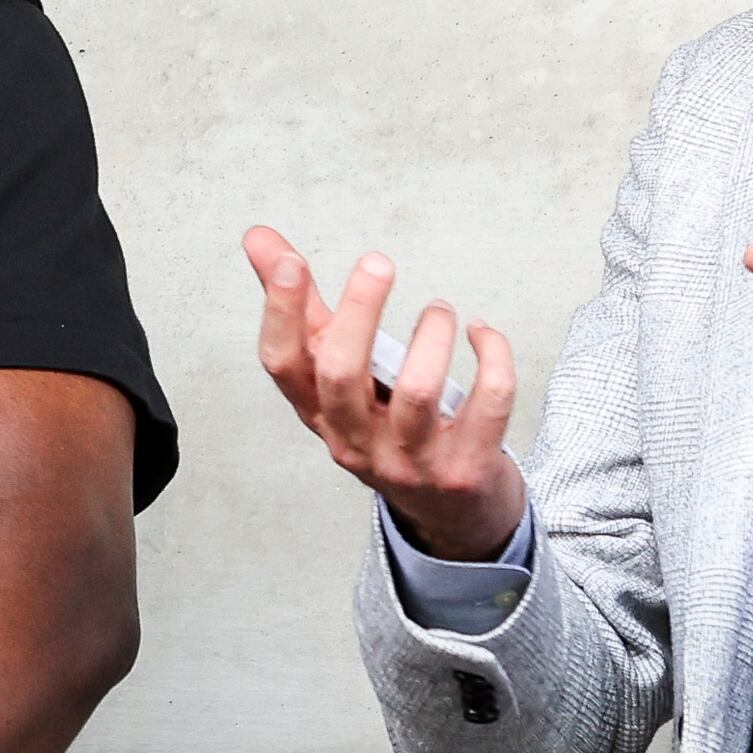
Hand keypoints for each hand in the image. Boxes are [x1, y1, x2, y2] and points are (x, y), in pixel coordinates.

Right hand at [242, 225, 522, 561]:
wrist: (452, 513)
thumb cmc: (391, 428)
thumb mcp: (340, 376)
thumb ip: (304, 306)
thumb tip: (260, 239)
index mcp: (319, 415)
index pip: (283, 366)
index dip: (280, 313)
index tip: (291, 260)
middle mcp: (358, 442)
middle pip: (341, 374)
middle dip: (359, 311)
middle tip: (378, 262)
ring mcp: (412, 461)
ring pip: (416, 391)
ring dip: (431, 334)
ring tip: (440, 310)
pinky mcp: (466, 468)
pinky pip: (487, 403)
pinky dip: (492, 357)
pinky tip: (483, 335)